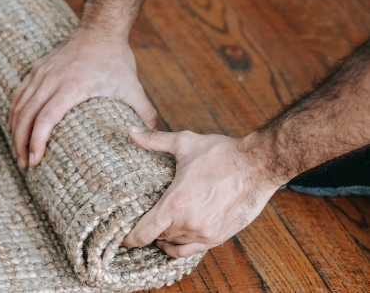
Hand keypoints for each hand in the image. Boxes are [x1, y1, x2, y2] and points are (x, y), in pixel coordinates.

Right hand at [7, 28, 156, 168]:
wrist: (101, 28)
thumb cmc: (116, 59)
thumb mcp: (133, 86)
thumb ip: (144, 113)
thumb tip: (152, 138)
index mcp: (71, 86)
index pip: (45, 118)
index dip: (37, 141)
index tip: (35, 160)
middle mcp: (51, 80)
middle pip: (26, 116)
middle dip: (21, 144)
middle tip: (25, 164)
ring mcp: (41, 74)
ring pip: (19, 106)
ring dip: (14, 131)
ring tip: (18, 153)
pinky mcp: (37, 70)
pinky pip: (19, 95)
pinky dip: (13, 113)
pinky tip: (13, 128)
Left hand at [121, 127, 279, 257]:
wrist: (258, 165)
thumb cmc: (221, 154)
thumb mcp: (185, 143)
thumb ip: (155, 140)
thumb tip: (131, 130)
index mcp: (176, 203)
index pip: (145, 232)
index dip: (130, 238)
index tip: (124, 238)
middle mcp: (188, 223)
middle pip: (159, 237)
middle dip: (149, 232)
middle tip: (142, 225)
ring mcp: (205, 233)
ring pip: (176, 244)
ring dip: (166, 238)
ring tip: (159, 231)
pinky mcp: (219, 236)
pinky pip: (193, 250)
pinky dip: (182, 246)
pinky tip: (177, 238)